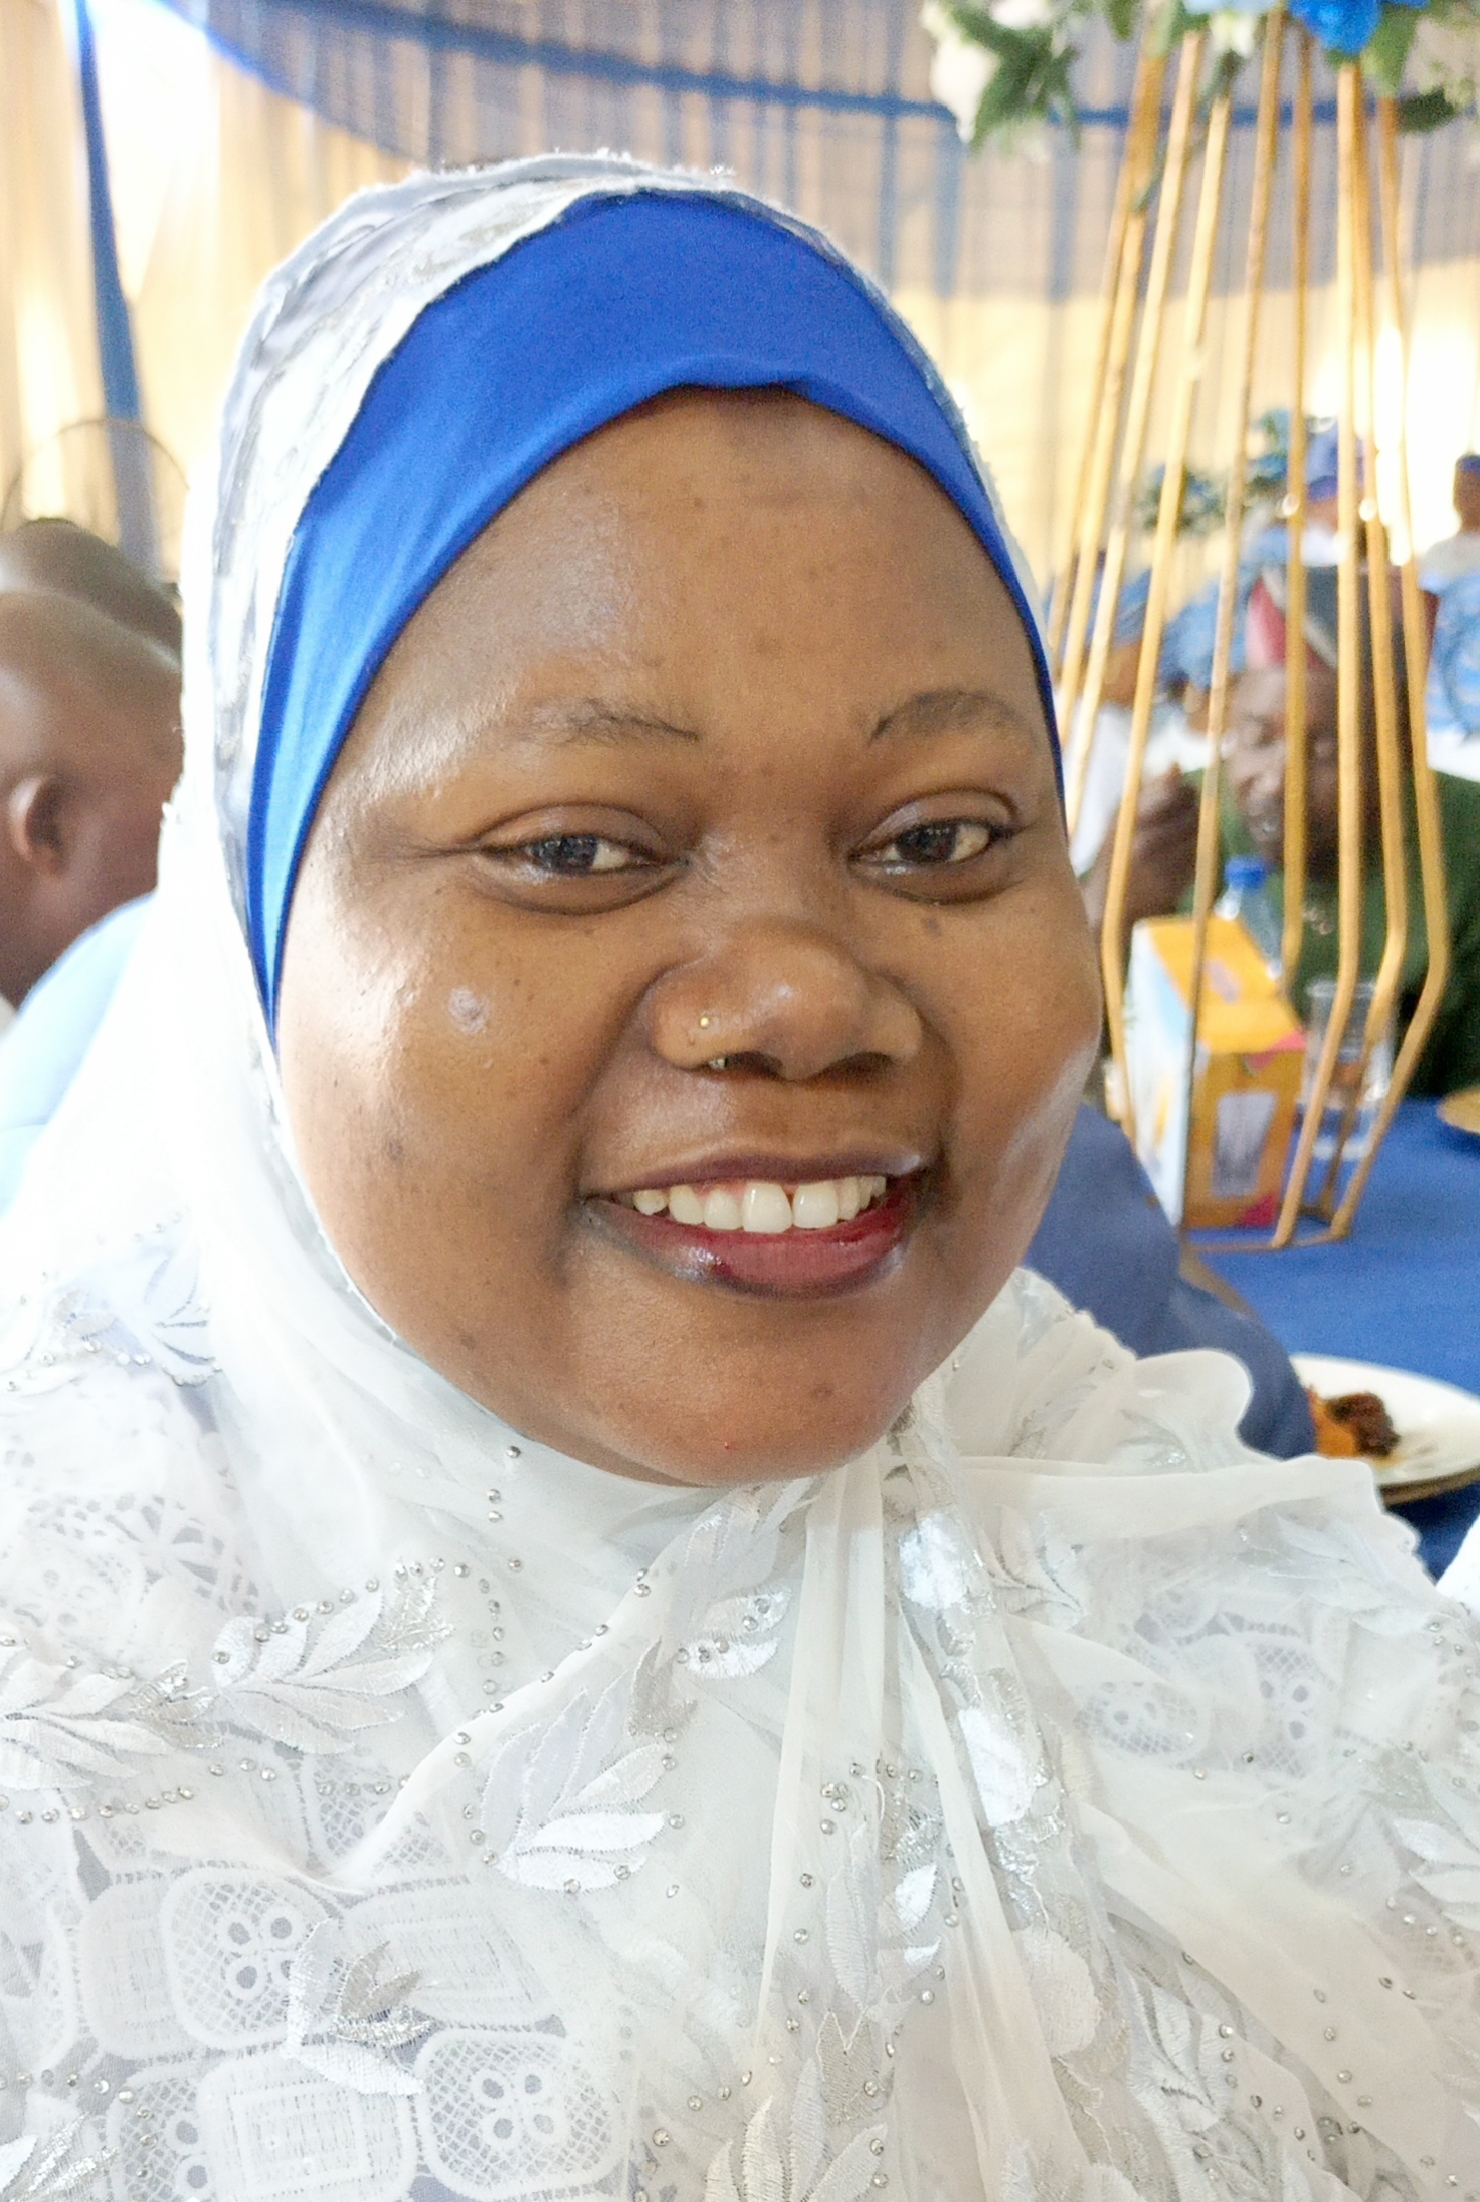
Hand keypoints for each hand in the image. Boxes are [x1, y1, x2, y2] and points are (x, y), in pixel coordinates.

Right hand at [1081, 768, 1199, 936]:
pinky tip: (1179, 857)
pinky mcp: (1173, 883)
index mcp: (1130, 820)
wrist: (1106, 907)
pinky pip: (1196, 858)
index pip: (1174, 792)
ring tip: (1180, 838)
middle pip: (1191, 813)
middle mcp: (1144, 841)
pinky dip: (1193, 854)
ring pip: (1197, 836)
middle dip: (1193, 812)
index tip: (1185, 794)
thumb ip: (1149, 791)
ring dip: (1195, 833)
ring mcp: (1160, 864)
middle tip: (1187, 815)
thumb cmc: (1115, 856)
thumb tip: (1176, 764)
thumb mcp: (1122, 819)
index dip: (1185, 791)